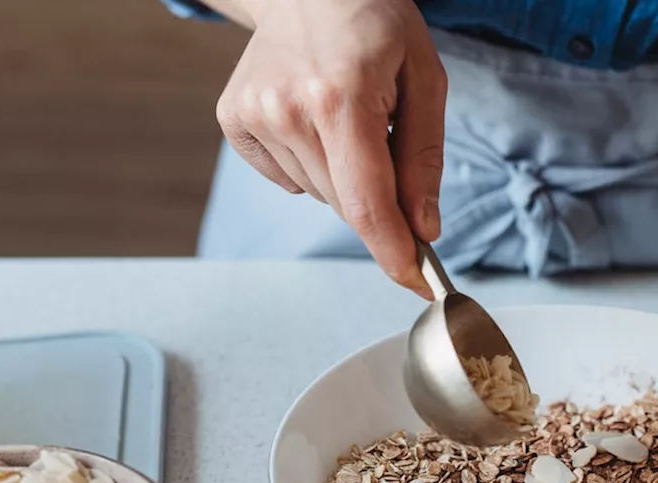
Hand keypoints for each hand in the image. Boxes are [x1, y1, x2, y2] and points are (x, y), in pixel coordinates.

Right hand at [216, 0, 446, 297]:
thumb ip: (423, 158)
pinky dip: (310, 162)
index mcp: (342, 97)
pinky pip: (288, 178)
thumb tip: (423, 229)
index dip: (394, 252)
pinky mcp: (233, 119)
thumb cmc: (375, 23)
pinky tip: (312, 117)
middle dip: (377, 195)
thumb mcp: (424, 78)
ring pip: (319, 194)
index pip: (367, 203)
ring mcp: (255, 115)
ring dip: (343, 175)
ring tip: (345, 115)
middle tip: (386, 140)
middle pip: (346, 204)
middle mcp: (289, 110)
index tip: (416, 282)